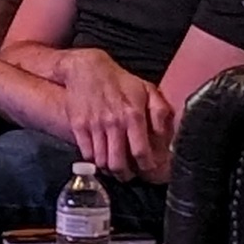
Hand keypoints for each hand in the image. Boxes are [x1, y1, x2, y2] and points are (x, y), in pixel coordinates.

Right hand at [56, 51, 173, 177]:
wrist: (86, 68)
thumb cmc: (118, 80)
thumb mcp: (147, 89)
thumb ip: (160, 111)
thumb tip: (165, 134)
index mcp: (133, 115)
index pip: (141, 151)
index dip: (145, 166)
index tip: (147, 169)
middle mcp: (114, 123)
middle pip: (118, 163)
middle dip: (125, 175)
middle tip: (128, 175)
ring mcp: (94, 126)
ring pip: (102, 161)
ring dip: (109, 170)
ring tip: (115, 169)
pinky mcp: (79, 127)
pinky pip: (87, 154)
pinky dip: (94, 161)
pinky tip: (100, 158)